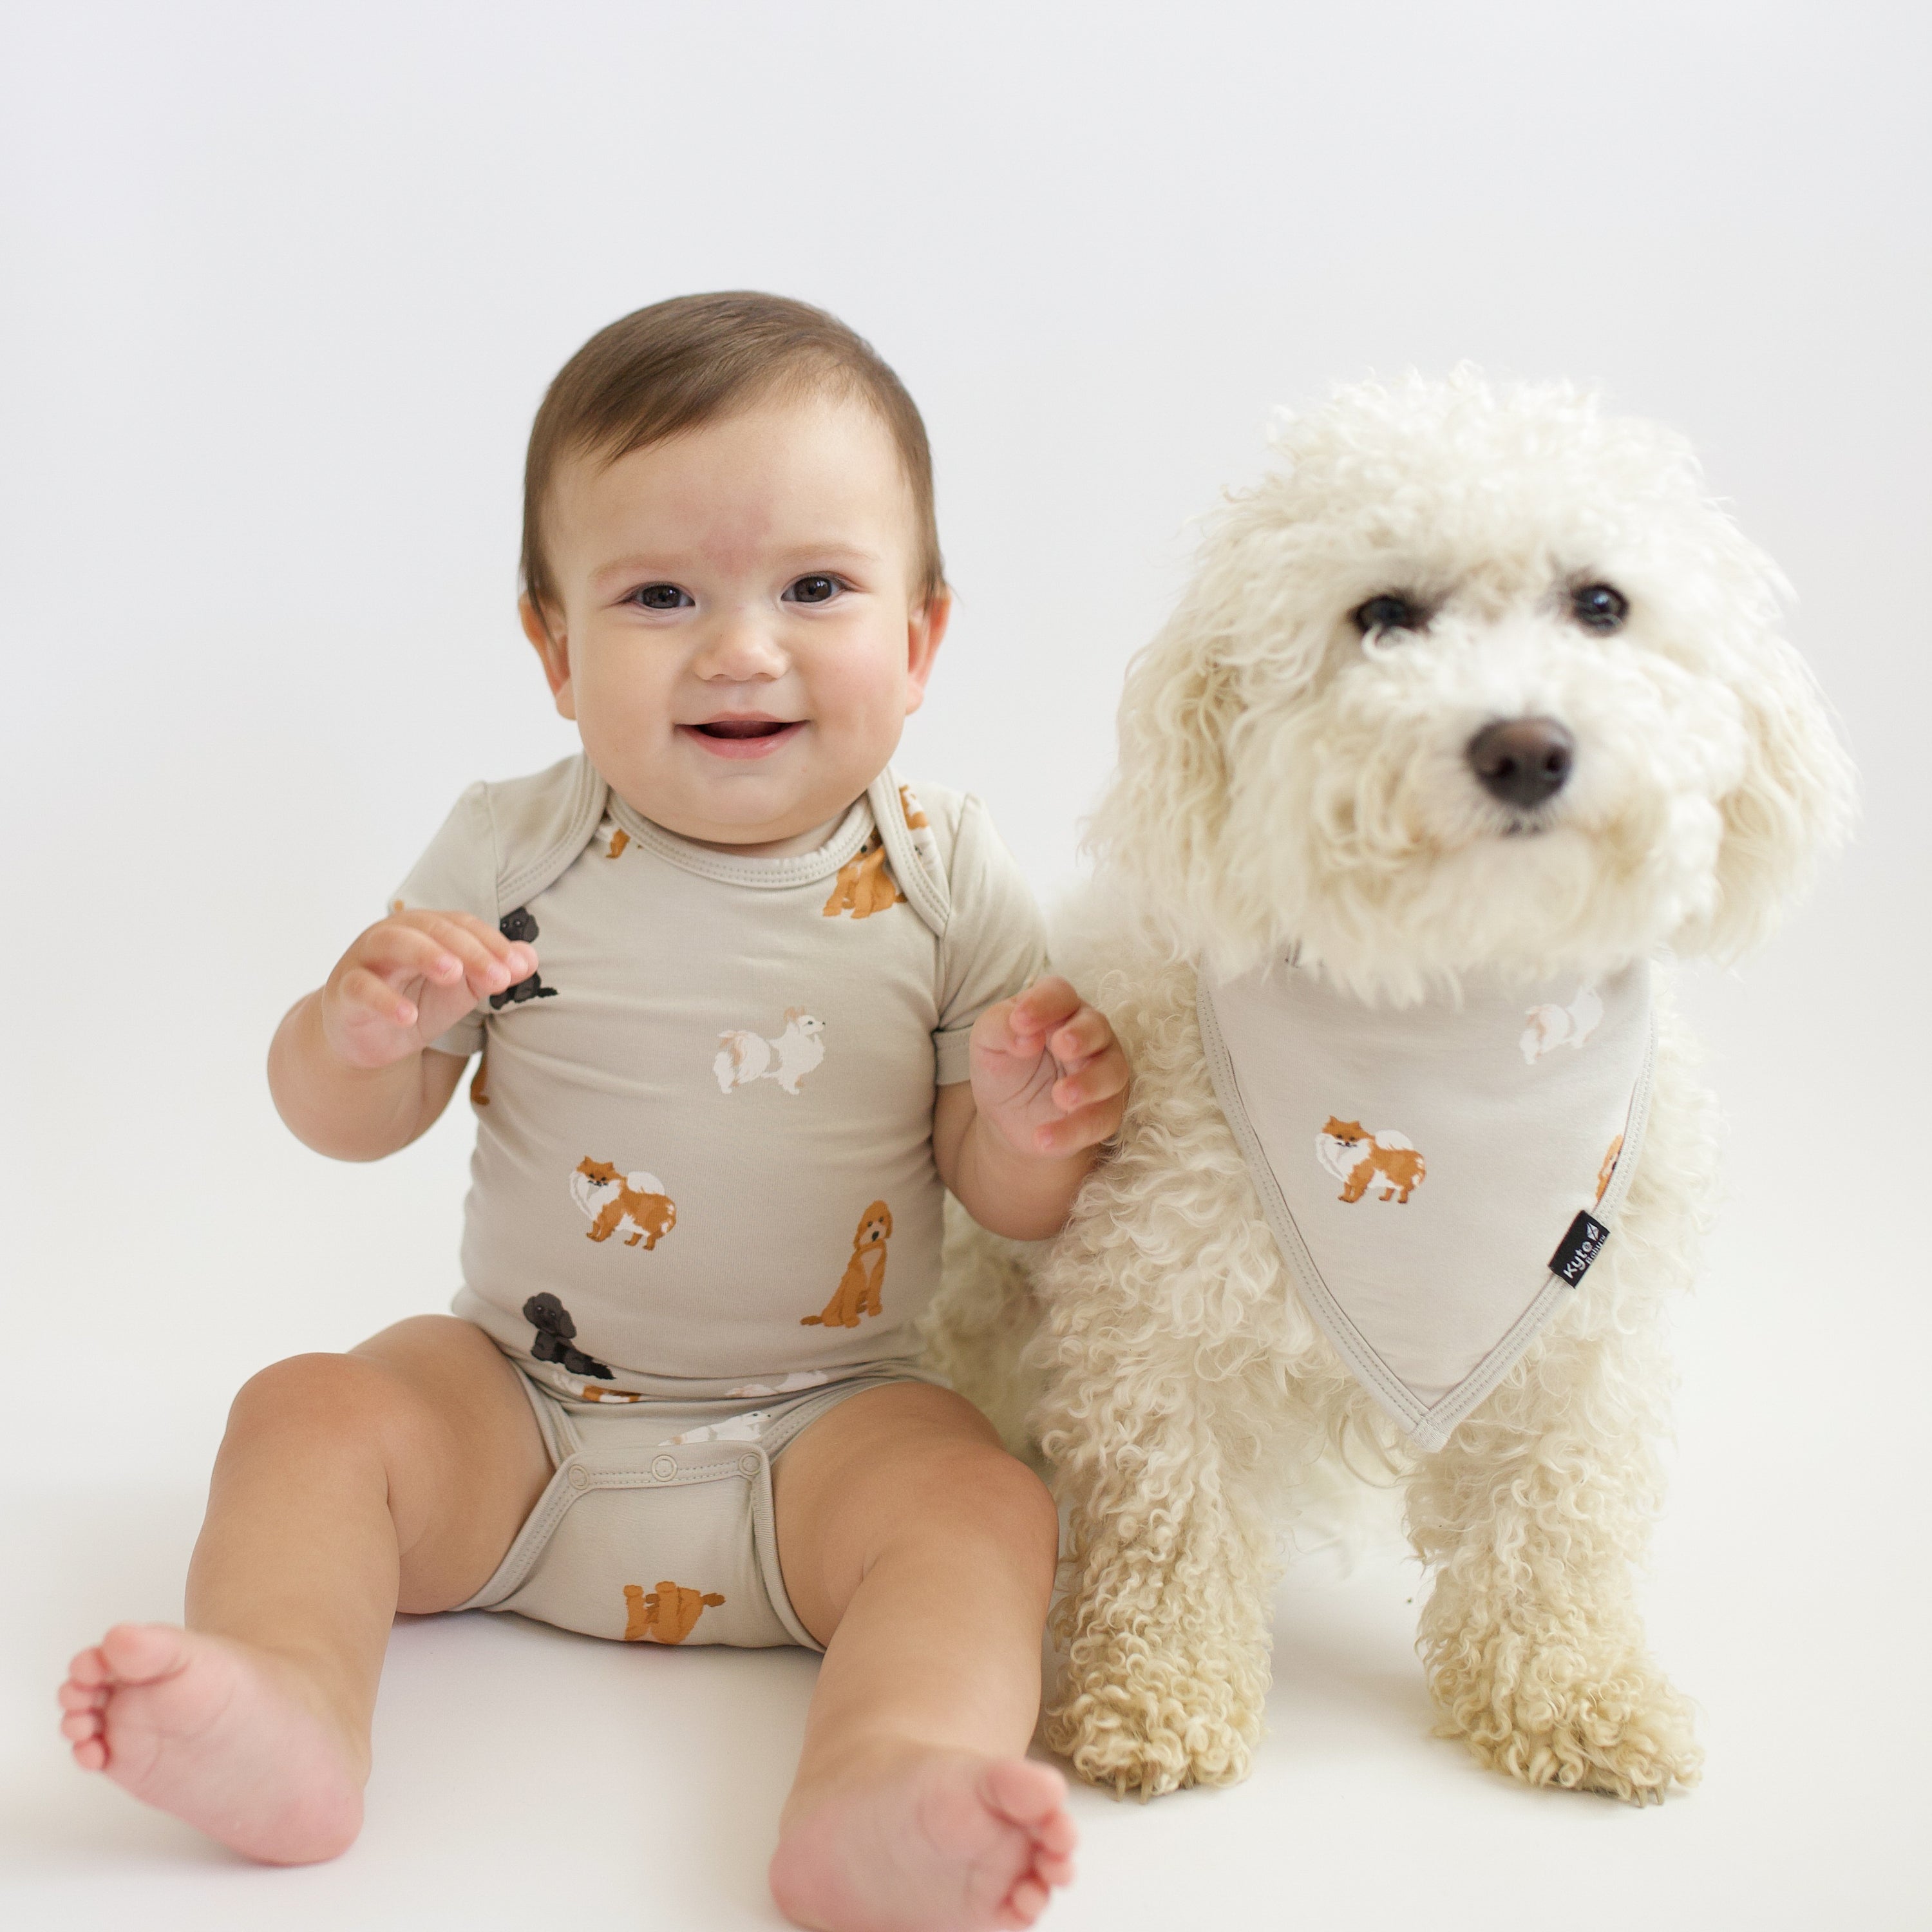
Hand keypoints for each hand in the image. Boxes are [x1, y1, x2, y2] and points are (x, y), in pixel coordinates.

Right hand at [317, 910, 534, 1070]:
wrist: (368, 1038)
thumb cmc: (416, 1000)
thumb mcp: (461, 989)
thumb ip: (492, 971)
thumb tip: (529, 959)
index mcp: (425, 928)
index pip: (462, 926)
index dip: (491, 943)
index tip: (517, 968)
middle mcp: (394, 933)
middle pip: (433, 930)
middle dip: (470, 951)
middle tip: (498, 976)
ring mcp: (365, 959)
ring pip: (392, 943)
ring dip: (425, 954)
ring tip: (453, 974)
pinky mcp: (343, 991)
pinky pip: (362, 988)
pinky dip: (385, 1001)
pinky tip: (408, 1016)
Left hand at [968, 975, 1129, 1160]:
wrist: (1008, 1118)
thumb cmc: (1003, 1067)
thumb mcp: (987, 1042)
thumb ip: (999, 1026)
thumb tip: (1024, 1037)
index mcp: (1058, 1009)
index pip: (1059, 994)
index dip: (1043, 1004)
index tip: (1020, 1021)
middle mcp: (1089, 1035)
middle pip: (1097, 1026)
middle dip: (1082, 1035)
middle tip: (1062, 1046)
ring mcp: (1103, 1072)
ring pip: (1111, 1072)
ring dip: (1089, 1084)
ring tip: (1060, 1097)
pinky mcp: (1105, 1111)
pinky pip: (1100, 1120)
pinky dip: (1074, 1130)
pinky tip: (1044, 1139)